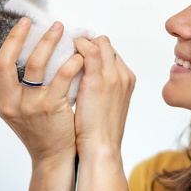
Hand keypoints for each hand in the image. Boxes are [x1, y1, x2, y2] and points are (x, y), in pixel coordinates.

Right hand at [0, 18, 82, 163]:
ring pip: (35, 64)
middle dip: (14, 37)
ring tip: (59, 28)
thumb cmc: (39, 129)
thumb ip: (12, 88)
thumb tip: (19, 53)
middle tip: (27, 21)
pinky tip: (79, 55)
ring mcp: (29, 105)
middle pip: (3, 62)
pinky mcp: (51, 107)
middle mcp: (9, 103)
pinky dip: (71, 62)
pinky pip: (61, 76)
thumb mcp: (16, 110)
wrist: (54, 156)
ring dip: (47, 42)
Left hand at [73, 36, 134, 190]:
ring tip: (64, 47)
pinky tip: (63, 55)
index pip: (111, 53)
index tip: (79, 53)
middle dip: (88, 42)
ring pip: (99, 42)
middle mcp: (123, 74)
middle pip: (106, 44)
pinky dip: (77, 46)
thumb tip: (85, 78)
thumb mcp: (106, 105)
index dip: (94, 49)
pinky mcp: (98, 79)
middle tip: (69, 47)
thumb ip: (101, 88)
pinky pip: (88, 50)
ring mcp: (112, 76)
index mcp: (127, 80)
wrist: (101, 149)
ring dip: (81, 41)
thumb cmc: (99, 133)